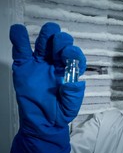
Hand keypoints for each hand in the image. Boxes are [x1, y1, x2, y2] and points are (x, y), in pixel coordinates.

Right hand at [9, 22, 85, 152]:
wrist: (41, 122)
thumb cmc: (58, 113)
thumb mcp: (70, 108)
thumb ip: (73, 95)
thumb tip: (75, 81)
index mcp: (69, 71)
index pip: (75, 57)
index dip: (73, 53)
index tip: (68, 56)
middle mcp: (56, 64)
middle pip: (61, 45)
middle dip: (62, 42)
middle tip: (58, 48)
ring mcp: (40, 63)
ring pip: (43, 44)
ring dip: (46, 36)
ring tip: (48, 32)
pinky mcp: (24, 67)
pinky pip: (21, 51)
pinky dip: (19, 40)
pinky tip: (17, 30)